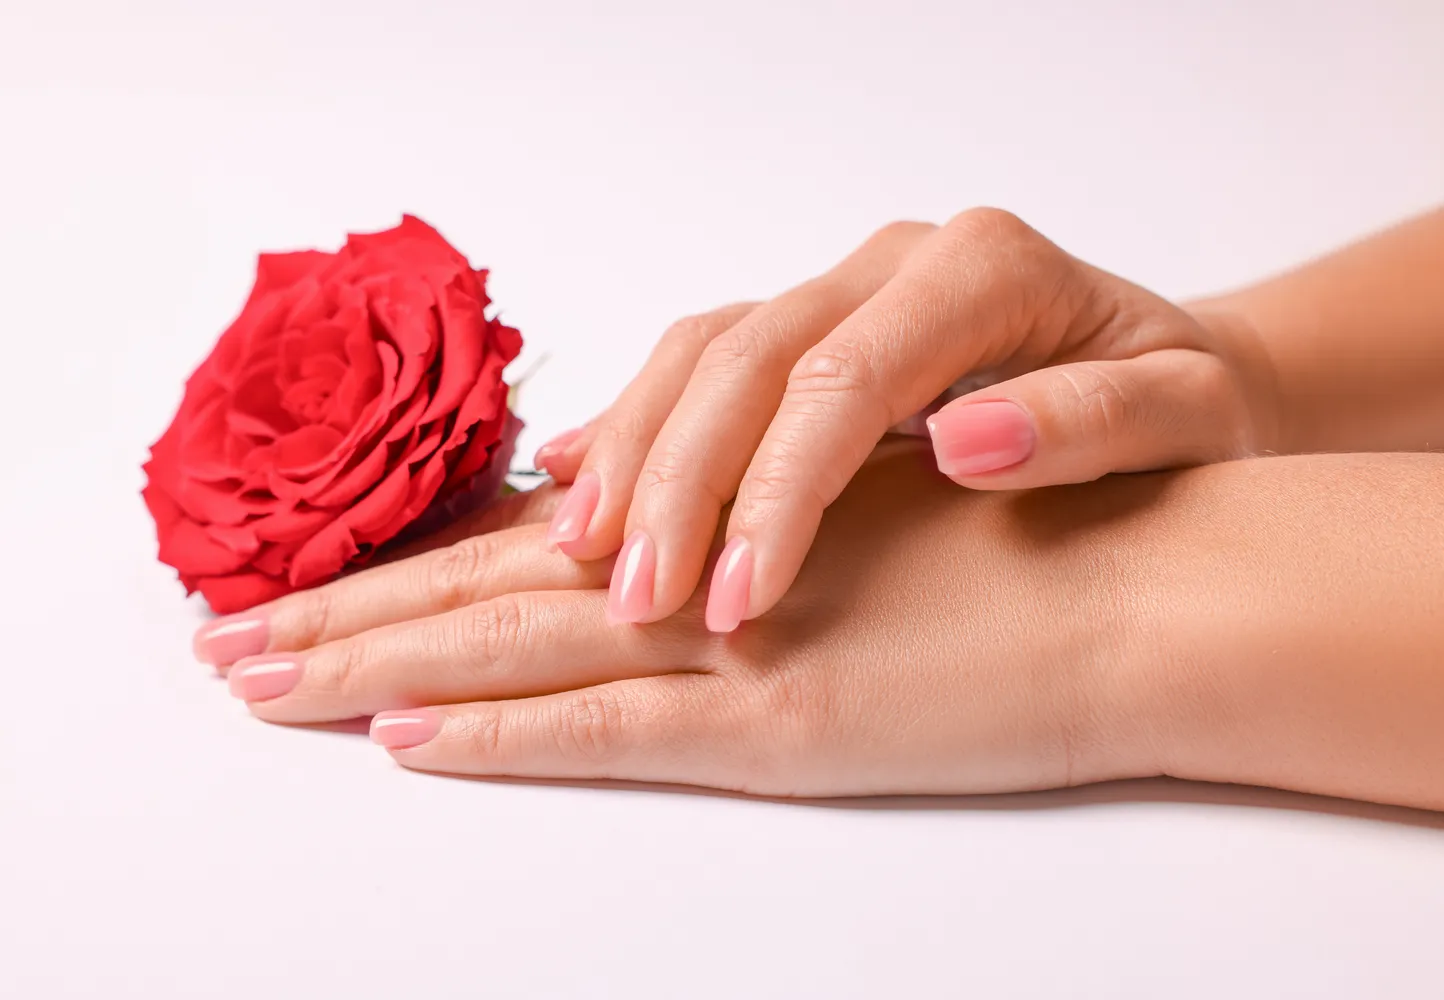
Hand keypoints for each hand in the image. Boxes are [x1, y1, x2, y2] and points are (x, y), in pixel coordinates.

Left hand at [198, 440, 1160, 795]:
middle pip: (485, 592)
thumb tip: (662, 543)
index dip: (414, 567)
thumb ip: (760, 533)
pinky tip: (410, 745)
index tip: (314, 590)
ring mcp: (733, 644)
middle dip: (349, 617)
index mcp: (721, 525)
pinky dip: (502, 737)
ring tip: (260, 688)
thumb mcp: (872, 528)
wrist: (1144, 580)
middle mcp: (704, 571)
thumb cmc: (1026, 548)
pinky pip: (610, 730)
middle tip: (225, 643)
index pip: (530, 546)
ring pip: (514, 652)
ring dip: (378, 669)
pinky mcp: (782, 717)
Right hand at [529, 209, 1276, 631]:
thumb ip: (1093, 423)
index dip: (778, 491)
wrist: (1179, 378)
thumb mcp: (1187, 418)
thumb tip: (966, 445)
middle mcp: (896, 267)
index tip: (741, 601)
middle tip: (635, 598)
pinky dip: (639, 422)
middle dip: (680, 481)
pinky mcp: (815, 334)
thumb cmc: (1188, 408)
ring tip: (583, 551)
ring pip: (705, 351)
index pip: (842, 376)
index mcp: (981, 271)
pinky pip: (705, 363)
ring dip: (636, 451)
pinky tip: (580, 482)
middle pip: (749, 358)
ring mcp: (848, 293)